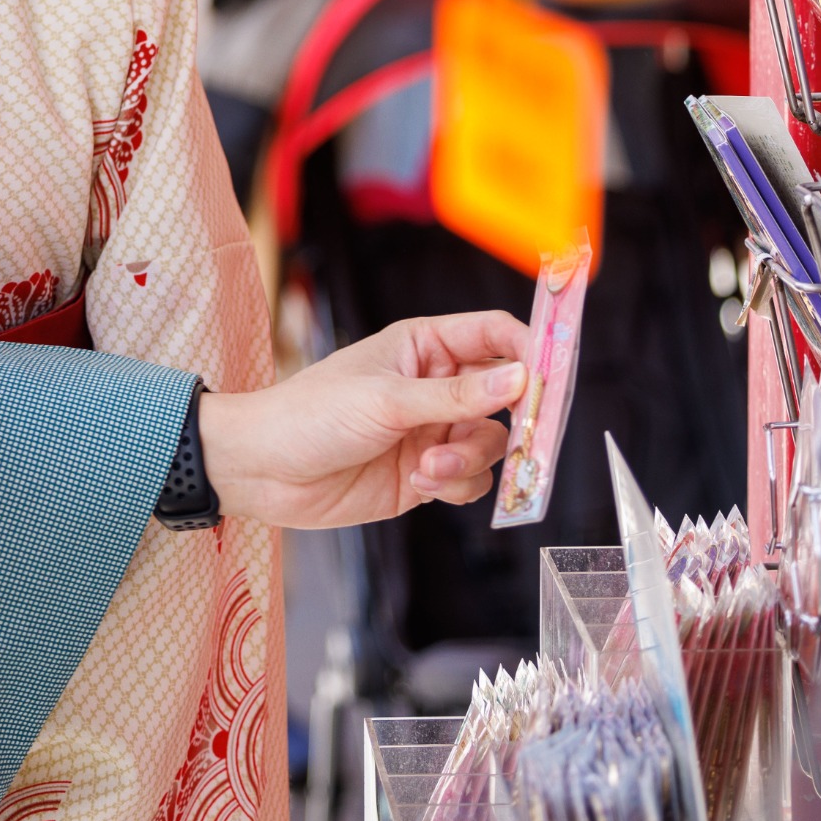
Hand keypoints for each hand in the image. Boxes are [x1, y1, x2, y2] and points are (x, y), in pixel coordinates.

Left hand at [197, 309, 530, 528]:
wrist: (265, 470)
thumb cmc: (312, 414)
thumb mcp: (385, 400)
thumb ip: (455, 396)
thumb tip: (521, 379)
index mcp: (424, 345)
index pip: (496, 336)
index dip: (532, 350)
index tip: (554, 379)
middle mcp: (436, 385)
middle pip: (507, 396)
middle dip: (515, 421)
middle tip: (528, 442)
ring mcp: (433, 430)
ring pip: (492, 444)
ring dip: (470, 459)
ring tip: (429, 466)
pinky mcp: (426, 473)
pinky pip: (471, 480)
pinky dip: (456, 484)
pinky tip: (419, 483)